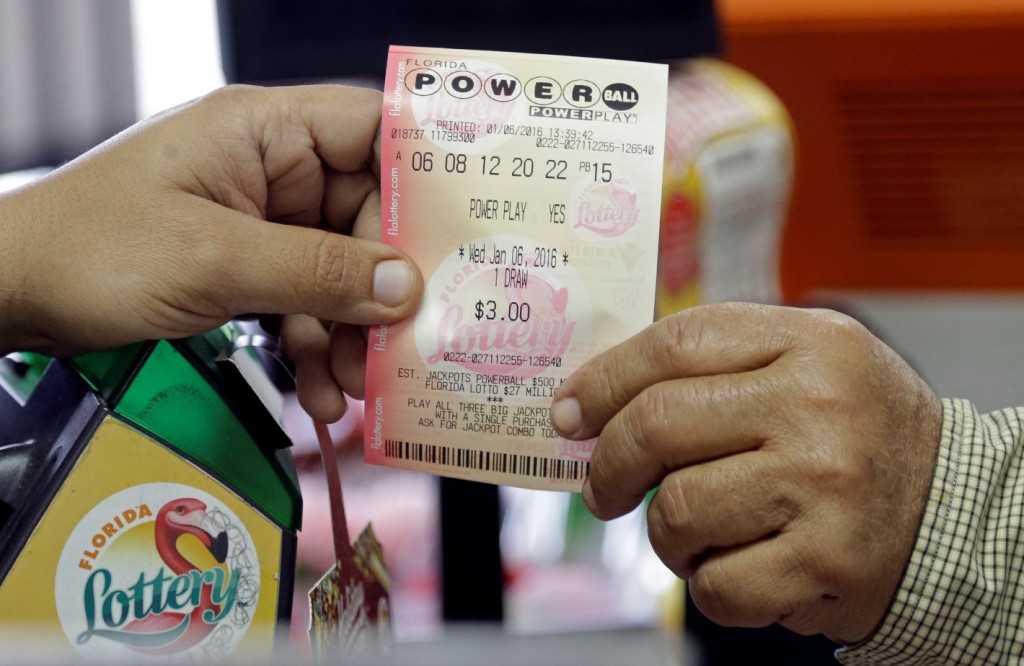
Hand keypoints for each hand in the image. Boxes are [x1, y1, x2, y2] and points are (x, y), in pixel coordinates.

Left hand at [0, 84, 421, 421]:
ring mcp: (261, 220)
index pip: (373, 131)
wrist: (14, 293)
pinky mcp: (246, 264)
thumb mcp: (216, 261)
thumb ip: (317, 273)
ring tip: (352, 386)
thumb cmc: (92, 248)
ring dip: (350, 332)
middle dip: (384, 288)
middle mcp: (273, 170)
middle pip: (366, 219)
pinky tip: (316, 390)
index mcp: (267, 131)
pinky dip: (314, 346)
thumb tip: (407, 285)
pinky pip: (304, 301)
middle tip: (406, 343)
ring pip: (339, 271)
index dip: (424, 174)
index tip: (465, 230)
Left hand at [549, 302, 941, 643]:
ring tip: (698, 530)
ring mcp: (824, 484)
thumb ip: (713, 368)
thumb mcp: (804, 365)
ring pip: (678, 509)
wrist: (953, 509)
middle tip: (604, 488)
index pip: (675, 344)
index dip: (604, 379)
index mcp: (809, 342)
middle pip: (658, 425)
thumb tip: (594, 400)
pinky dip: (707, 583)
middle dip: (610, 464)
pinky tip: (738, 564)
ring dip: (667, 533)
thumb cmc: (855, 433)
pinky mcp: (826, 561)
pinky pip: (714, 583)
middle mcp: (818, 406)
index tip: (569, 412)